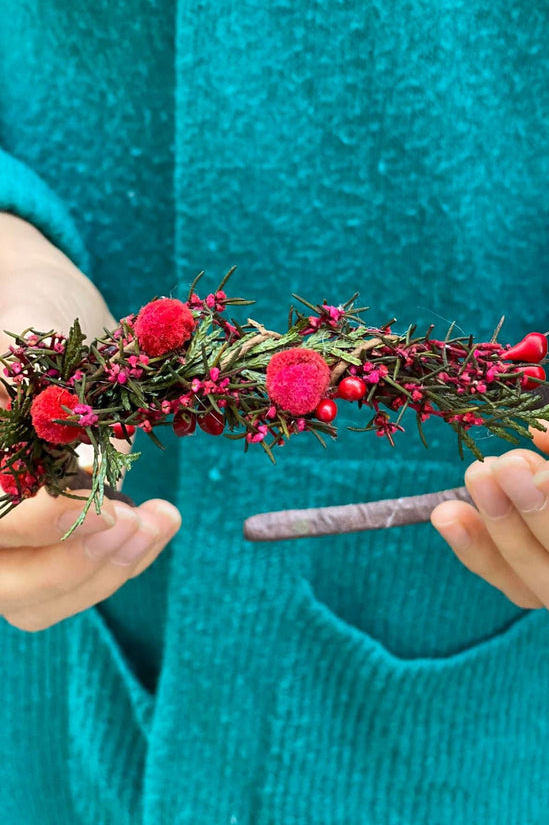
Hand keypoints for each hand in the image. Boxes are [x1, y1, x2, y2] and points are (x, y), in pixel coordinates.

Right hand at [0, 214, 180, 631]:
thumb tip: (8, 399)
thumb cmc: (37, 317)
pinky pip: (73, 585)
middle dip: (74, 561)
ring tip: (164, 518)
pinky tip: (157, 522)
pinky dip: (120, 564)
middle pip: (1, 581)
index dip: (29, 524)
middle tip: (142, 521)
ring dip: (108, 570)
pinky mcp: (43, 551)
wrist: (60, 330)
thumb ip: (12, 367)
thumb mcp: (28, 325)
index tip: (91, 506)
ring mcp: (3, 543)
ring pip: (34, 599)